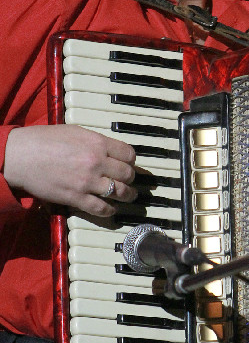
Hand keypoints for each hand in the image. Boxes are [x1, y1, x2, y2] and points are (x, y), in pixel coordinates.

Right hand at [4, 124, 137, 216]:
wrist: (22, 156)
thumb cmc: (44, 140)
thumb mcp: (75, 132)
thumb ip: (96, 141)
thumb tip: (110, 150)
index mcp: (98, 143)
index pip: (129, 154)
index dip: (131, 161)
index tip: (129, 164)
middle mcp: (97, 162)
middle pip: (128, 174)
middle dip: (131, 178)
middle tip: (129, 181)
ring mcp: (87, 182)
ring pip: (120, 192)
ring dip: (128, 196)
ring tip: (129, 197)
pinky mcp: (76, 198)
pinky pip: (102, 208)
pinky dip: (110, 210)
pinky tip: (111, 209)